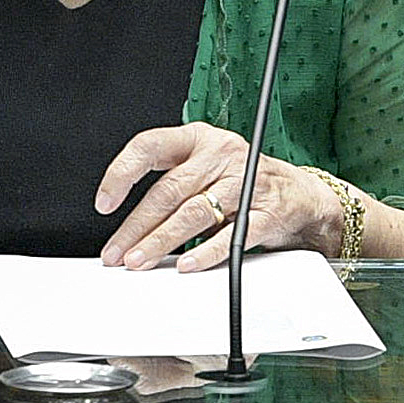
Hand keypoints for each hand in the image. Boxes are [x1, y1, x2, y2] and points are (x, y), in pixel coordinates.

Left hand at [93, 122, 336, 271]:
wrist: (299, 194)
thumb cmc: (241, 179)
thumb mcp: (206, 166)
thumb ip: (172, 185)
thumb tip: (130, 227)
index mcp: (199, 138)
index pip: (150, 145)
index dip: (122, 173)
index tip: (104, 202)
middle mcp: (221, 155)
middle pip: (169, 190)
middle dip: (137, 226)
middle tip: (117, 252)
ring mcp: (244, 182)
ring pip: (194, 213)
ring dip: (161, 241)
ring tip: (140, 260)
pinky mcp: (265, 212)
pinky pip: (231, 234)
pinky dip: (206, 253)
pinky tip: (186, 264)